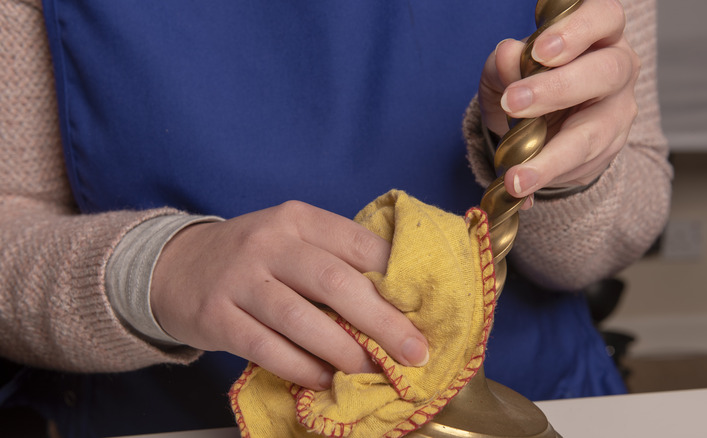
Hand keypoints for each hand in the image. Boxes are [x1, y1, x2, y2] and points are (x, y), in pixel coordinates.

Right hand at [149, 201, 428, 389]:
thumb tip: (398, 302)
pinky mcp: (216, 316)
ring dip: (344, 350)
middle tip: (414, 352)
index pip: (359, 243)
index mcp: (299, 218)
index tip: (425, 310)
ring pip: (301, 318)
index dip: (397, 278)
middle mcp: (270, 242)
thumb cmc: (254, 257)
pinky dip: (301, 367)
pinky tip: (325, 380)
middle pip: (336, 282)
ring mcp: (239, 278)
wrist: (176, 266)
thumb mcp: (292, 240)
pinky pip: (266, 347)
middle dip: (383, 321)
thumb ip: (335, 260)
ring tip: (372, 370)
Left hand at [479, 0, 639, 202]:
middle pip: (606, 71)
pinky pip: (581, 167)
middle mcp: (618, 68)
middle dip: (558, 88)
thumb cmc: (528, 83)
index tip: (539, 51)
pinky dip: (547, 179)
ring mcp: (618, 112)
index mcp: (598, 33)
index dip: (575, 31)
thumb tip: (507, 55)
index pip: (603, 17)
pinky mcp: (608, 151)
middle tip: (514, 103)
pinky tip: (521, 189)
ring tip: (515, 176)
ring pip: (594, 133)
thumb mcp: (507, 71)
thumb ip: (504, 64)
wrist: (543, 127)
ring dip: (551, 157)